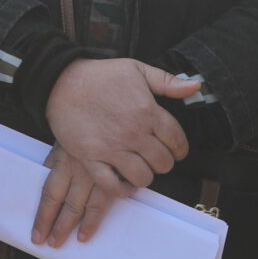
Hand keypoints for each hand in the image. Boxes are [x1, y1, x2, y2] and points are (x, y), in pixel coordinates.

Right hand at [34, 58, 205, 244]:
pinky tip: (124, 183)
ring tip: (140, 170)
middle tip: (156, 160)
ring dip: (145, 177)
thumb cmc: (101, 75)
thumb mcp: (137, 69)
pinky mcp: (91, 158)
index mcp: (148, 111)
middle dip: (163, 163)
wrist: (62, 82)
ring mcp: (112, 147)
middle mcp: (134, 132)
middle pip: (162, 162)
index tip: (176, 152)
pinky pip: (112, 185)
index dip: (180, 150)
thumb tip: (195, 86)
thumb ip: (167, 81)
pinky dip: (122, 189)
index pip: (177, 140)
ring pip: (143, 177)